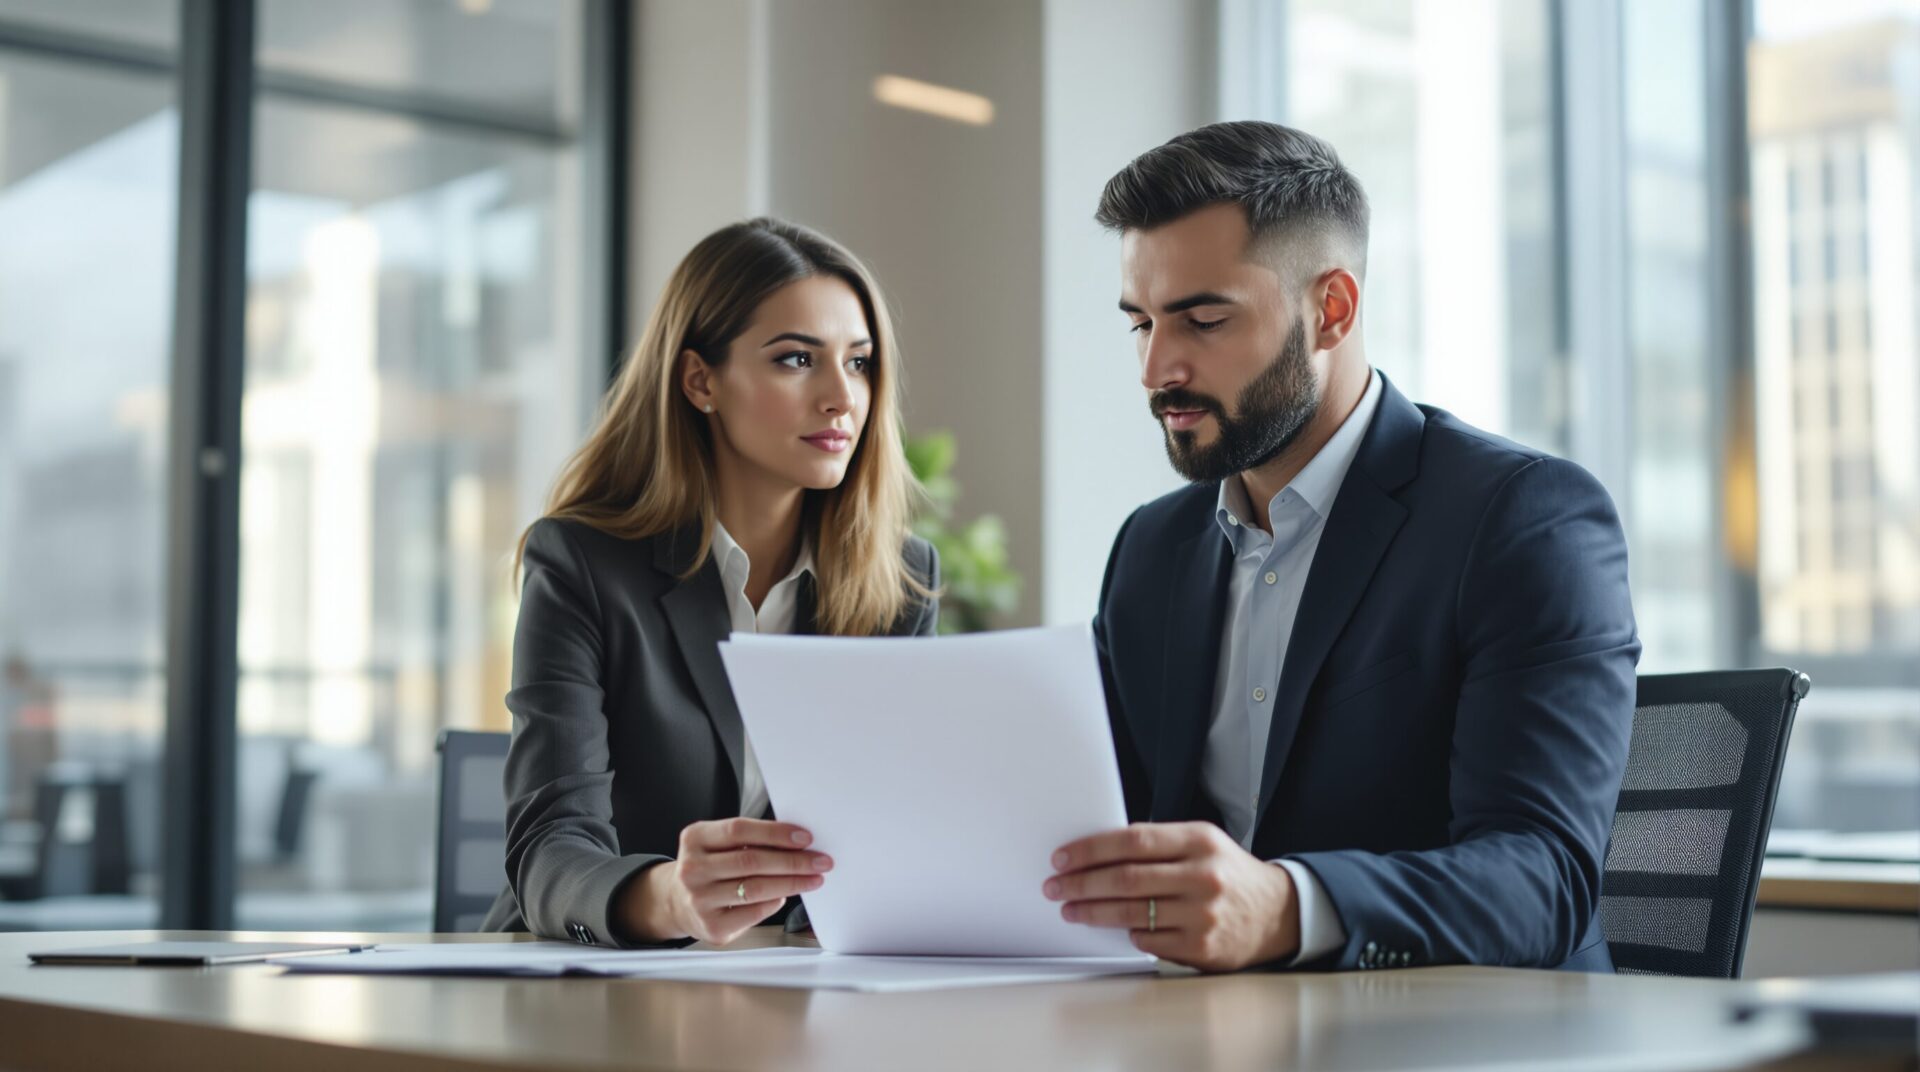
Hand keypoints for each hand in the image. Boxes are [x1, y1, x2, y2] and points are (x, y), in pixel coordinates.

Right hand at [623, 818, 832, 944]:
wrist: (677, 901)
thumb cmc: (709, 866)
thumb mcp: (717, 843)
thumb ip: (750, 838)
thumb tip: (798, 840)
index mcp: (694, 839)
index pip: (739, 830)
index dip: (775, 833)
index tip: (805, 837)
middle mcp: (692, 869)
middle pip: (751, 861)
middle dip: (793, 861)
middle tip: (820, 860)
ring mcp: (700, 900)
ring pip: (757, 888)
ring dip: (792, 883)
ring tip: (814, 878)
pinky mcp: (712, 926)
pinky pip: (755, 912)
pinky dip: (776, 901)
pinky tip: (785, 894)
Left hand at [1045, 821, 1299, 971]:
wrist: (1276, 913)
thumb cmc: (1227, 874)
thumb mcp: (1202, 844)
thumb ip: (1159, 844)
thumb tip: (1097, 852)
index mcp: (1199, 841)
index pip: (1132, 840)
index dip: (1090, 850)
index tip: (1062, 858)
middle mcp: (1202, 876)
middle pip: (1125, 878)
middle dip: (1081, 883)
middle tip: (1056, 887)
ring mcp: (1203, 914)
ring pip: (1131, 913)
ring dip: (1092, 912)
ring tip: (1071, 910)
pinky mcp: (1201, 947)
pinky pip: (1148, 941)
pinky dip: (1127, 934)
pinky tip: (1116, 929)